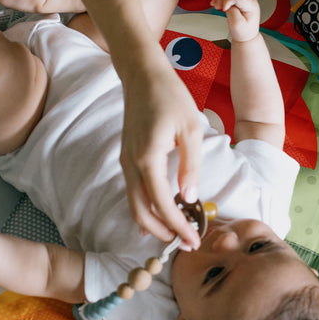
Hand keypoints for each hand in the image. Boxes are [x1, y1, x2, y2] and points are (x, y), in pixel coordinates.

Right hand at [120, 59, 202, 249]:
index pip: (161, 205)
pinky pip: (133, 191)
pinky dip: (146, 208)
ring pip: (134, 204)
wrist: (143, 76)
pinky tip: (160, 216)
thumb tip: (189, 197)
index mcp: (148, 158)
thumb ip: (190, 166)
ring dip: (154, 223)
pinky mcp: (127, 157)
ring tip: (177, 233)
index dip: (177, 227)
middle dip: (163, 233)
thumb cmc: (171, 97)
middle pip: (141, 212)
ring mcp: (125, 161)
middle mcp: (131, 164)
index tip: (192, 241)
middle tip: (185, 244)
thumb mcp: (191, 130)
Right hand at [212, 0, 260, 42]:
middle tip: (216, 6)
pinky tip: (215, 0)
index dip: (227, 1)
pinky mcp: (240, 0)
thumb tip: (227, 4)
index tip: (223, 9)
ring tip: (214, 3)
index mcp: (252, 6)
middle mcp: (250, 0)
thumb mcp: (237, 24)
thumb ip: (232, 12)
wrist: (245, 36)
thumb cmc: (243, 32)